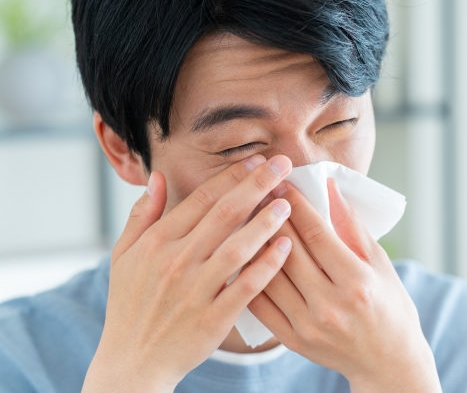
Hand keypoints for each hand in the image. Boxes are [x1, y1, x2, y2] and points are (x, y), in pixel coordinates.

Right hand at [82, 155, 293, 392]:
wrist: (133, 360)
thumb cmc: (130, 305)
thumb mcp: (123, 256)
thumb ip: (142, 215)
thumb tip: (158, 178)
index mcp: (157, 242)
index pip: (201, 199)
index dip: (231, 176)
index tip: (256, 160)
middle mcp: (176, 261)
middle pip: (224, 214)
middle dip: (256, 185)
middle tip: (282, 165)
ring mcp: (195, 290)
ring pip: (238, 247)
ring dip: (266, 222)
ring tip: (288, 203)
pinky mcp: (213, 318)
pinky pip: (246, 286)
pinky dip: (267, 265)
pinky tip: (286, 247)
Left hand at [249, 179, 441, 392]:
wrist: (387, 363)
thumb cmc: (390, 308)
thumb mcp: (380, 264)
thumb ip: (352, 227)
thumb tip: (330, 188)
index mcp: (357, 282)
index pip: (317, 233)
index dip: (296, 204)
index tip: (282, 183)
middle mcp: (331, 305)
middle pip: (289, 250)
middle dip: (270, 215)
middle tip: (257, 191)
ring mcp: (308, 326)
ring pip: (269, 275)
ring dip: (254, 243)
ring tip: (245, 218)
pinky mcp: (293, 340)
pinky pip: (261, 304)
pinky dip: (249, 277)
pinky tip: (242, 255)